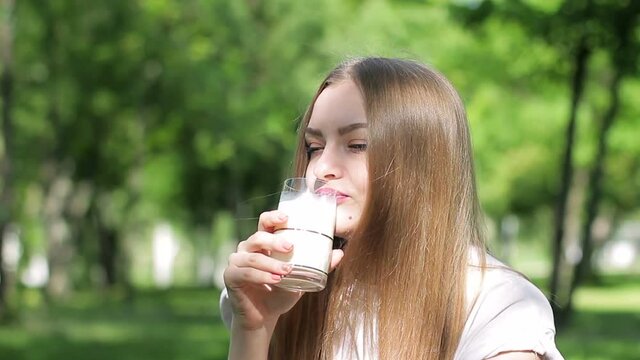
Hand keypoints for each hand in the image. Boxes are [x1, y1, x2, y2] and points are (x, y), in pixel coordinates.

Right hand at [223, 210, 343, 330]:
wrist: (264, 317)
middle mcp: (247, 248)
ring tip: (286, 271)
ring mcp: (236, 261)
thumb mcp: (302, 277)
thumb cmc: (281, 292)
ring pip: (253, 256)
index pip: (265, 222)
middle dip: (274, 240)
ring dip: (271, 263)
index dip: (273, 217)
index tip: (287, 218)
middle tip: (290, 247)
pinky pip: (245, 273)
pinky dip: (261, 276)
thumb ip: (319, 265)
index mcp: (263, 242)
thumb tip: (340, 253)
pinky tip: (273, 280)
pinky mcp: (230, 276)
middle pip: (258, 236)